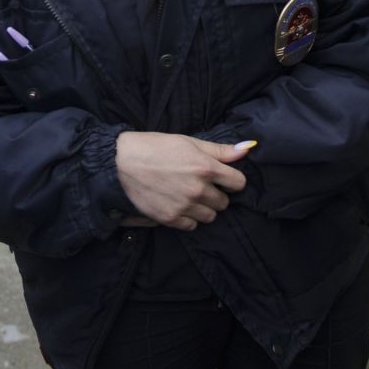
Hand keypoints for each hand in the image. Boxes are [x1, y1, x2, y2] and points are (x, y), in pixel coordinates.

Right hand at [115, 132, 250, 230]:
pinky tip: (179, 205)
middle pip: (224, 202)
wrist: (121, 162)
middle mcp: (198, 189)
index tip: (223, 178)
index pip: (238, 183)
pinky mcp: (170, 218)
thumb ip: (219, 150)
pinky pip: (192, 226)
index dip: (232, 180)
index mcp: (206, 167)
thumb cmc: (155, 147)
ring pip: (210, 217)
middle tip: (201, 185)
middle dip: (216, 194)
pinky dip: (188, 218)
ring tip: (189, 196)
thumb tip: (246, 150)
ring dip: (204, 208)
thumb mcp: (189, 142)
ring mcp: (184, 206)